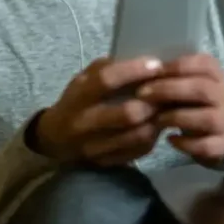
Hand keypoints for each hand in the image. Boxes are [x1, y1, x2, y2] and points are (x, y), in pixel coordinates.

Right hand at [34, 56, 164, 165]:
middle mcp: (85, 123)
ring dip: (158, 120)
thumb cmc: (76, 101)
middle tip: (168, 91)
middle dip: (154, 101)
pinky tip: (157, 125)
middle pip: (128, 113)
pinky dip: (153, 136)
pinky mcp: (107, 162)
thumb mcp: (83, 79)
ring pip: (138, 135)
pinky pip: (139, 150)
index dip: (134, 71)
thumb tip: (143, 62)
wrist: (54, 140)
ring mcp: (96, 146)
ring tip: (168, 108)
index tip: (156, 64)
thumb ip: (107, 69)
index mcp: (79, 95)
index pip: (107, 80)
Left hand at [137, 53, 223, 166]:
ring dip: (177, 117)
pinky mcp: (222, 144)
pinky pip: (206, 145)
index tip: (152, 71)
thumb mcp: (183, 83)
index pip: (203, 63)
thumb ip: (170, 76)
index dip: (176, 66)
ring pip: (207, 118)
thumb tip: (144, 69)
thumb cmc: (190, 100)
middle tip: (143, 94)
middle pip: (202, 89)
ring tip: (157, 119)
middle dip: (169, 90)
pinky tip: (169, 139)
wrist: (213, 130)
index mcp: (215, 74)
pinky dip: (185, 143)